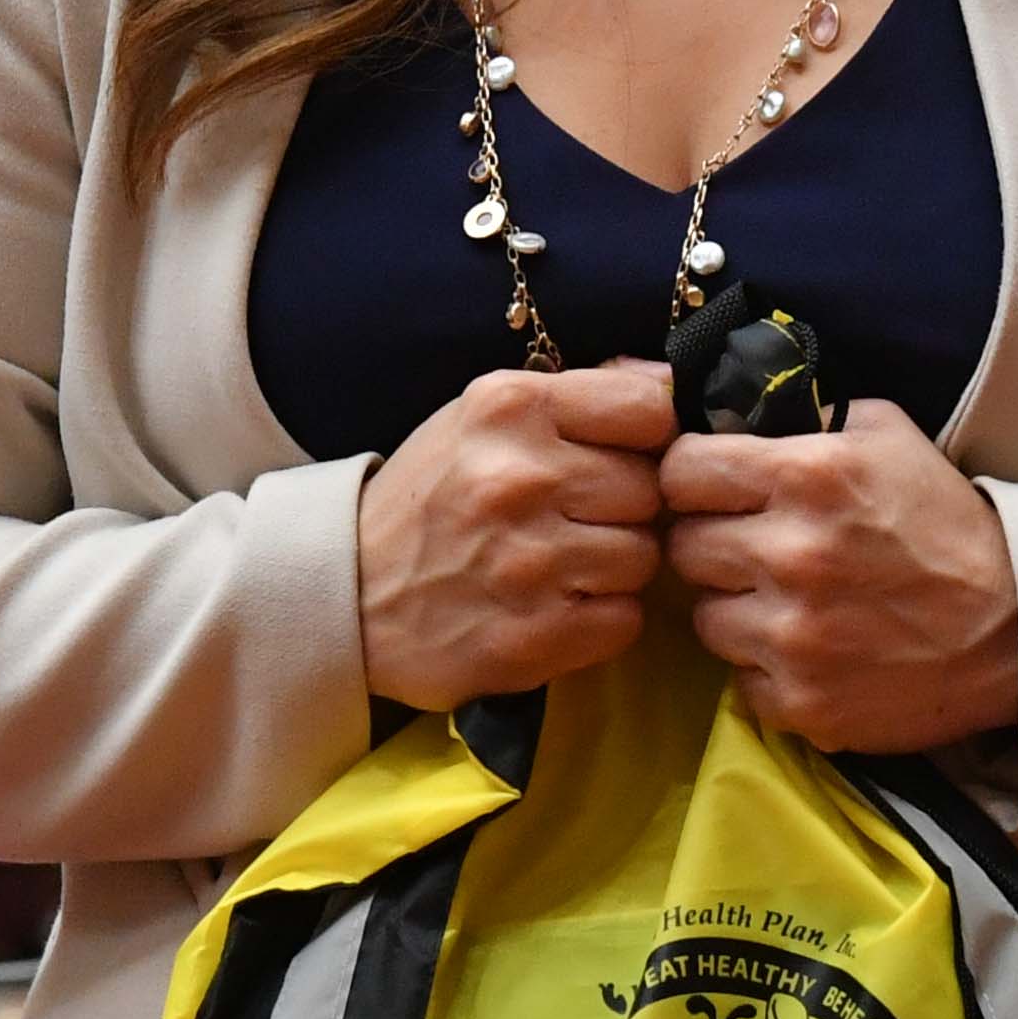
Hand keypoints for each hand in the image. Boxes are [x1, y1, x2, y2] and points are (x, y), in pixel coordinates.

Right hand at [357, 361, 673, 709]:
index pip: (648, 412)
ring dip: (613, 568)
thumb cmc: (430, 498)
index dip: (645, 440)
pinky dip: (600, 620)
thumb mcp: (483, 420)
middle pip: (649, 491)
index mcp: (509, 408)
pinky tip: (555, 609)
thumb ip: (575, 398)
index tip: (616, 458)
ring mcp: (528, 562)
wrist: (346, 595)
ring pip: (643, 558)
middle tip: (574, 522)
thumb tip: (672, 382)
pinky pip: (624, 620)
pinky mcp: (532, 636)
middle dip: (622, 509)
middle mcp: (520, 478)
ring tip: (561, 568)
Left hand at [662, 405, 1017, 753]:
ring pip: (704, 618)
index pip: (682, 470)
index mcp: (808, 477)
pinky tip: (813, 651)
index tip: (715, 490)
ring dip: (736, 610)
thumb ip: (804, 421)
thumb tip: (729, 416)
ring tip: (789, 603)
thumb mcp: (887, 437)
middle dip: (714, 544)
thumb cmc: (948, 524)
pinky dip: (767, 668)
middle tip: (757, 549)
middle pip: (683, 547)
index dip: (695, 478)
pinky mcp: (802, 703)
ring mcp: (793, 637)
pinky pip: (741, 681)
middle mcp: (791, 556)